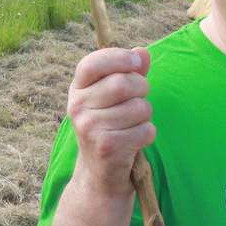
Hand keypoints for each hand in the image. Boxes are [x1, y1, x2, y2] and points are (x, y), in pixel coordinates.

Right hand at [67, 47, 154, 193]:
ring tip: (132, 124)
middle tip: (138, 100)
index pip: (93, 62)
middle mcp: (78, 106)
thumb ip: (129, 72)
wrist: (99, 173)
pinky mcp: (108, 147)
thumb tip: (142, 52)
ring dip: (145, 116)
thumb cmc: (111, 126)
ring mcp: (90, 127)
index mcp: (78, 89)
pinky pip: (146, 130)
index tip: (135, 63)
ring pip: (139, 107)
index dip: (119, 58)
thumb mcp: (114, 97)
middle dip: (141, 89)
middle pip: (123, 83)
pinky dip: (147, 135)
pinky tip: (133, 142)